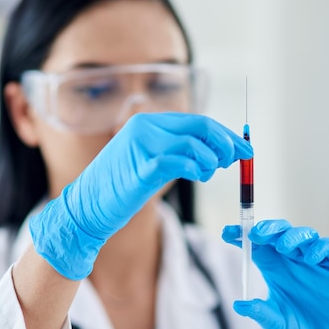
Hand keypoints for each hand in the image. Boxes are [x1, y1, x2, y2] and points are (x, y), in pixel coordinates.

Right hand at [31, 112, 251, 278]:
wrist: (86, 207)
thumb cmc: (120, 188)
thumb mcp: (151, 162)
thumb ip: (177, 151)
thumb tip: (218, 150)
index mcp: (148, 123)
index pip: (196, 121)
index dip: (224, 134)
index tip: (242, 148)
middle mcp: (144, 128)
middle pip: (200, 127)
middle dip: (226, 143)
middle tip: (240, 159)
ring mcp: (141, 146)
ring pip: (193, 143)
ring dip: (212, 159)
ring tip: (210, 172)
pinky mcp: (141, 168)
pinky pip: (178, 161)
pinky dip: (196, 167)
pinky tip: (200, 175)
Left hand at [222, 220, 328, 328]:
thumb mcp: (275, 327)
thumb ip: (260, 312)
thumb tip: (238, 304)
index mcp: (274, 272)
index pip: (257, 246)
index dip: (242, 236)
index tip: (226, 232)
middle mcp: (294, 264)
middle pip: (280, 235)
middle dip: (268, 229)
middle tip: (256, 234)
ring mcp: (317, 265)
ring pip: (305, 236)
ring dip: (293, 236)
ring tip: (284, 246)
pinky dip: (321, 247)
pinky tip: (310, 258)